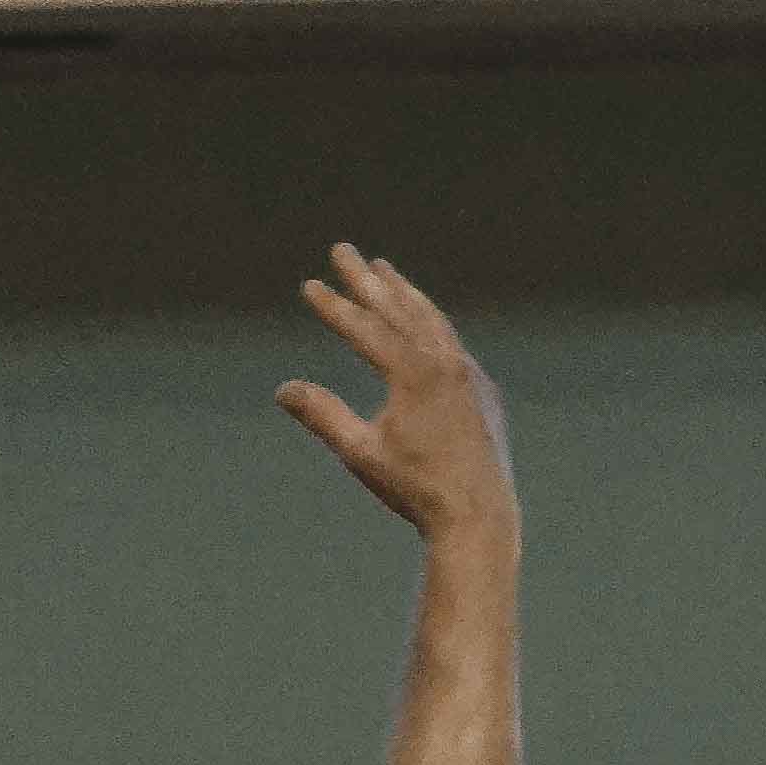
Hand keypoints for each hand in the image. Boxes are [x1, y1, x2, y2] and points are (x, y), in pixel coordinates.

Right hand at [274, 246, 514, 537]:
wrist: (477, 515)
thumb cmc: (415, 488)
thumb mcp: (360, 452)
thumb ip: (323, 415)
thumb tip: (283, 390)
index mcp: (413, 372)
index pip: (365, 328)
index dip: (334, 306)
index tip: (310, 285)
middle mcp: (444, 362)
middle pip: (398, 308)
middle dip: (366, 279)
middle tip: (343, 249)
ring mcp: (468, 373)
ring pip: (430, 319)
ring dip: (403, 292)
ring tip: (383, 270)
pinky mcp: (481, 390)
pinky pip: (451, 343)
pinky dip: (430, 323)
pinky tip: (422, 323)